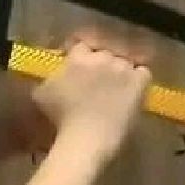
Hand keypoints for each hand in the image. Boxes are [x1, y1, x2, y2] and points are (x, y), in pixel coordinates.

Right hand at [32, 28, 152, 159]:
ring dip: (119, 70)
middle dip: (100, 63)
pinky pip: (143, 72)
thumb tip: (56, 72)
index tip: (78, 66)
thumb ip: (51, 76)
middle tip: (96, 78)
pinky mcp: (140, 82)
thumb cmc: (61, 118)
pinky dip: (138, 78)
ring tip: (116, 85)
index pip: (81, 46)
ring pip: (124, 61)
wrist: (87, 138)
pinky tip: (131, 88)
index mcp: (78, 58)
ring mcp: (123, 69)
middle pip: (104, 52)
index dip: (80, 56)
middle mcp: (102, 57)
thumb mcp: (42, 92)